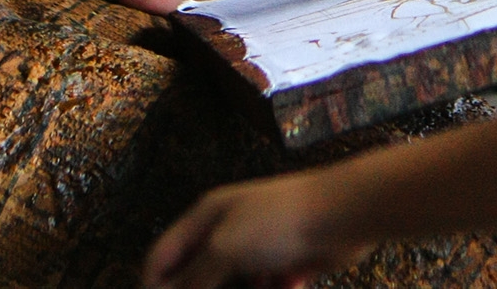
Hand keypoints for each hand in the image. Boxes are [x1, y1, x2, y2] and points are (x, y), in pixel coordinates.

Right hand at [144, 174, 362, 288]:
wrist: (342, 215)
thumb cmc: (276, 223)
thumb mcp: (225, 249)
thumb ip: (193, 277)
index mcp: (206, 217)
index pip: (163, 253)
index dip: (153, 284)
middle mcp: (230, 229)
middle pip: (199, 273)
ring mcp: (260, 246)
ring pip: (236, 283)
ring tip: (260, 285)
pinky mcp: (287, 263)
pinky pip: (270, 286)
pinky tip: (286, 285)